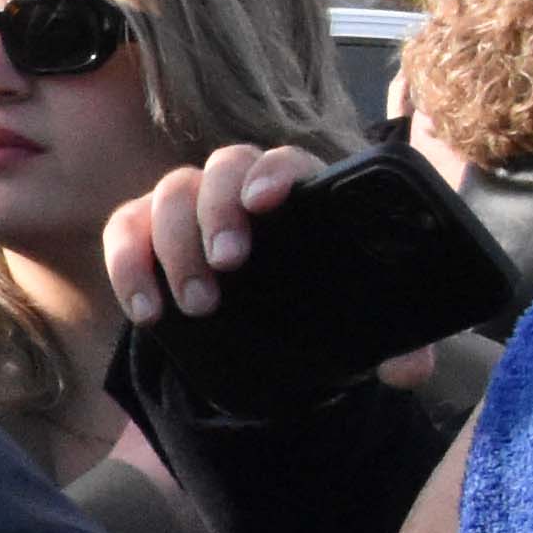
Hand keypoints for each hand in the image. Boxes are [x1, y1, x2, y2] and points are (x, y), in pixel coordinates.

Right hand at [102, 142, 447, 386]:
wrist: (265, 322)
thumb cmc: (317, 304)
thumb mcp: (363, 328)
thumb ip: (397, 346)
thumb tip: (408, 371)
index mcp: (299, 194)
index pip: (284, 161)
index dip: (271, 175)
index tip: (264, 204)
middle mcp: (240, 188)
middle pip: (220, 168)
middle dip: (218, 213)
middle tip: (227, 267)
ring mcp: (190, 204)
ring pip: (170, 192)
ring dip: (175, 246)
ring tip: (197, 306)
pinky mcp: (146, 228)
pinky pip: (124, 227)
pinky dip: (127, 264)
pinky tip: (146, 311)